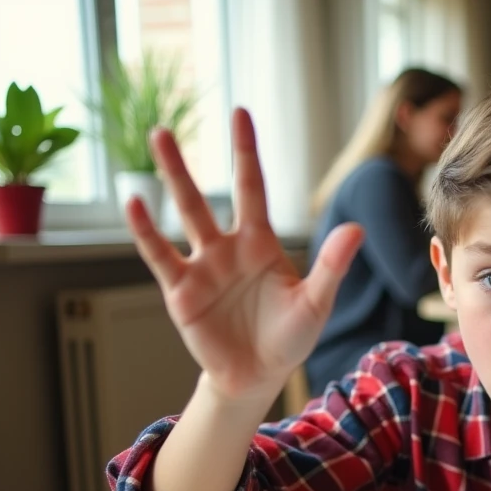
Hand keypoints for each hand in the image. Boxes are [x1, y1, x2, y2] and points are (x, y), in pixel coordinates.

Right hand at [127, 108, 364, 402]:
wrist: (259, 376)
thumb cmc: (288, 338)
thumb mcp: (314, 302)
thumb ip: (332, 265)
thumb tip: (357, 227)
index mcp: (260, 243)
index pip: (251, 186)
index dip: (246, 151)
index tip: (239, 113)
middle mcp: (227, 248)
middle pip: (206, 196)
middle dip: (185, 164)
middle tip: (165, 126)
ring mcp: (202, 267)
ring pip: (182, 216)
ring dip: (170, 180)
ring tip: (155, 143)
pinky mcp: (182, 292)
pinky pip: (161, 256)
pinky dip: (146, 231)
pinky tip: (134, 204)